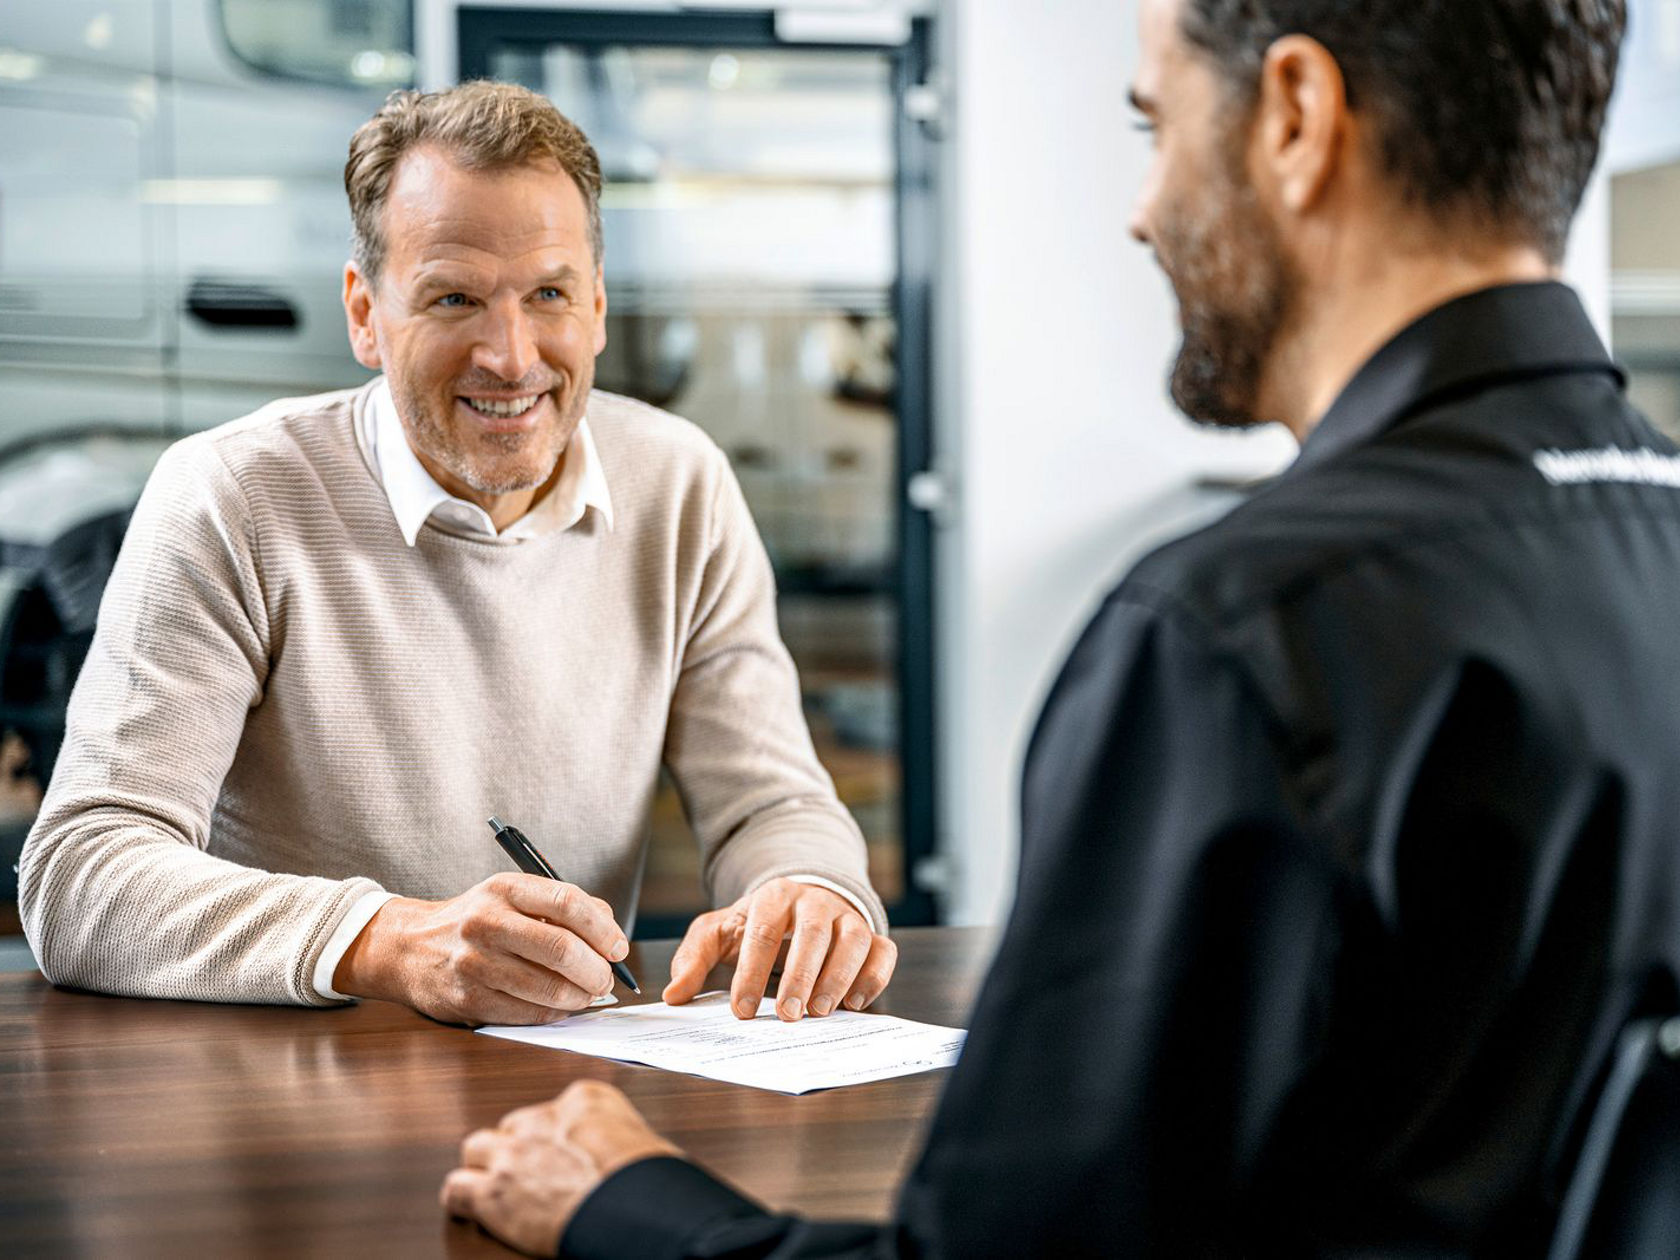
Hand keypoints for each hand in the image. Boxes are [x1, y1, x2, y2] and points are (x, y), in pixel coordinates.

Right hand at [333, 873, 630, 1025]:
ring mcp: (475, 963)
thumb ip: (563, 906)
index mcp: (504, 888)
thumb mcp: (511, 896)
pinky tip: (560, 1007)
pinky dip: (553, 1013)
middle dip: (596, 970)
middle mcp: (487, 922)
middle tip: (606, 979)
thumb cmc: (476, 920)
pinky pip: (526, 1013)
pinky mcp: (468, 999)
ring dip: (579, 997)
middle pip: (561, 949)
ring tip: (588, 995)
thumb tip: (610, 932)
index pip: (568, 902)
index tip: (618, 948)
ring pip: (546, 988)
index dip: (602, 929)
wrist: (409, 946)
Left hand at [441, 1080, 678, 1255]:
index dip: (554, 1137)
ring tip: (499, 1187)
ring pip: (476, 1147)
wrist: (630, 1205)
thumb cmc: (649, 1176)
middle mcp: (542, 1118)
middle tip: (532, 1173)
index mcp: (583, 1098)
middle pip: (512, 1126)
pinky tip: (475, 1209)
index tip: (562, 1152)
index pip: (555, 1109)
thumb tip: (612, 1159)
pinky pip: (456, 1189)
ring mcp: (513, 1153)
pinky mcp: (492, 1192)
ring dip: (486, 1165)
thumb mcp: (641, 1137)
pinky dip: (463, 1199)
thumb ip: (613, 1137)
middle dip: (518, 1147)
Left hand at [663, 878, 897, 1020]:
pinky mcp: (872, 936)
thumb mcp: (720, 932)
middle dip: (800, 976)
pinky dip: (873, 977)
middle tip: (787, 1016)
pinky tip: (854, 1004)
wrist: (803, 902)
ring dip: (838, 978)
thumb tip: (674, 994)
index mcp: (775, 895)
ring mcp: (848, 916)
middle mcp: (816, 901)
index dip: (752, 972)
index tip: (742, 1010)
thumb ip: (694, 958)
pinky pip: (883, 953)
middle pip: (812, 933)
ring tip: (818, 1013)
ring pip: (853, 940)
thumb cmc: (758, 923)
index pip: (763, 931)